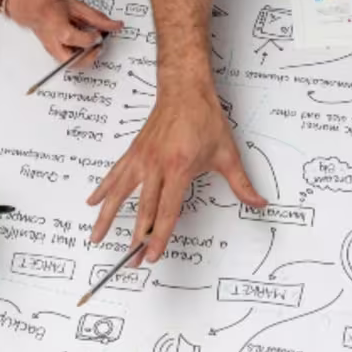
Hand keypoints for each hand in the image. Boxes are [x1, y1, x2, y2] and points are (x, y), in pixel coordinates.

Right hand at [7, 0, 120, 61]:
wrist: (30, 7)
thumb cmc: (49, 3)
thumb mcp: (76, 6)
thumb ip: (96, 18)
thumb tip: (114, 25)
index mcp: (59, 28)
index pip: (81, 41)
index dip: (95, 38)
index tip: (101, 32)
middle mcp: (54, 43)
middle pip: (75, 61)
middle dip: (91, 56)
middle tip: (98, 44)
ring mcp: (52, 50)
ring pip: (72, 64)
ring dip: (85, 58)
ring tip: (91, 45)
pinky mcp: (53, 53)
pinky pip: (68, 61)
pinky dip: (78, 56)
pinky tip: (82, 45)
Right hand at [86, 76, 265, 262]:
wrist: (185, 90)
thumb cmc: (204, 119)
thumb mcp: (227, 153)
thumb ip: (241, 183)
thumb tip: (259, 203)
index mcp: (179, 168)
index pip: (167, 211)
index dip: (159, 236)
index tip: (152, 255)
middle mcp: (156, 166)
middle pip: (144, 209)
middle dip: (136, 238)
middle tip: (131, 261)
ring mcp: (142, 159)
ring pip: (120, 194)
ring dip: (107, 217)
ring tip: (96, 237)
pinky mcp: (134, 152)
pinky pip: (114, 174)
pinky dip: (103, 189)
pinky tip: (92, 202)